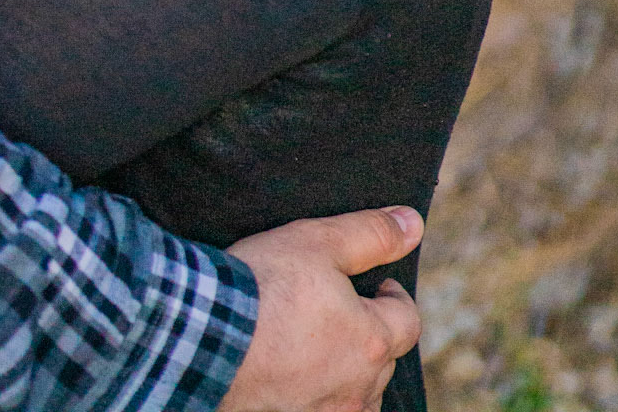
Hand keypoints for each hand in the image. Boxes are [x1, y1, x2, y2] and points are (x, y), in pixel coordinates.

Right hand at [218, 206, 422, 411]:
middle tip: (340, 309)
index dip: (394, 297)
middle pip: (383, 360)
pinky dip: (318, 393)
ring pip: (357, 394)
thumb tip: (412, 224)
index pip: (408, 321)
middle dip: (370, 333)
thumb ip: (372, 234)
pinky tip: (293, 371)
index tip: (376, 286)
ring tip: (318, 344)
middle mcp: (358, 388)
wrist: (204, 337)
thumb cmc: (264, 287)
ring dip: (348, 371)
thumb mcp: (319, 242)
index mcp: (372, 341)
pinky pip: (323, 409)